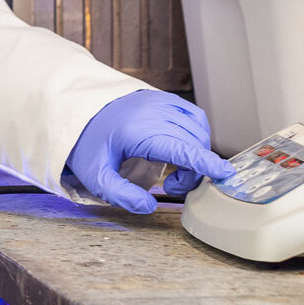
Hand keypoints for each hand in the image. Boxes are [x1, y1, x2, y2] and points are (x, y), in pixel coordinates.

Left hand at [64, 89, 236, 213]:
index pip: (180, 147)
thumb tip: (149, 206)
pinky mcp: (164, 98)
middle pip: (192, 143)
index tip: (225, 173)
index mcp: (137, 131)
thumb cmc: (88, 144)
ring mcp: (160, 102)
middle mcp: (152, 112)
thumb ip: (121, 195)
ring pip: (197, 129)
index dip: (204, 162)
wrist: (78, 111)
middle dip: (192, 171)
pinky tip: (181, 148)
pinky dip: (196, 134)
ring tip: (174, 170)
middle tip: (172, 187)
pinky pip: (193, 116)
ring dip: (196, 153)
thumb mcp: (95, 176)